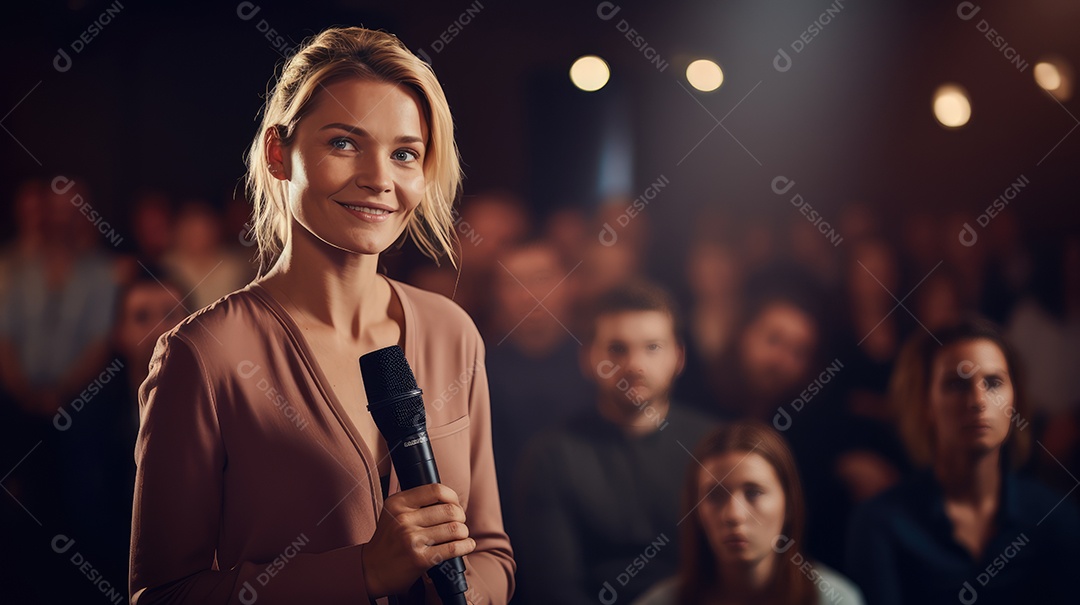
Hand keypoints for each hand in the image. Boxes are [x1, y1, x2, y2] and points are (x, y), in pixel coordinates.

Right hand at [362, 483, 475, 597]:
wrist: (371, 570)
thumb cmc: (388, 541)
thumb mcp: (394, 512)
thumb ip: (416, 502)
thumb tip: (450, 499)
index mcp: (398, 503)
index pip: (436, 490)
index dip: (452, 497)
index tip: (455, 504)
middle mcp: (403, 519)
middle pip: (449, 510)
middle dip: (460, 517)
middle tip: (459, 523)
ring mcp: (411, 539)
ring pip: (454, 529)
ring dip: (463, 533)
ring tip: (460, 535)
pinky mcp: (419, 559)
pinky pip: (453, 548)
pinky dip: (466, 546)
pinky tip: (466, 545)